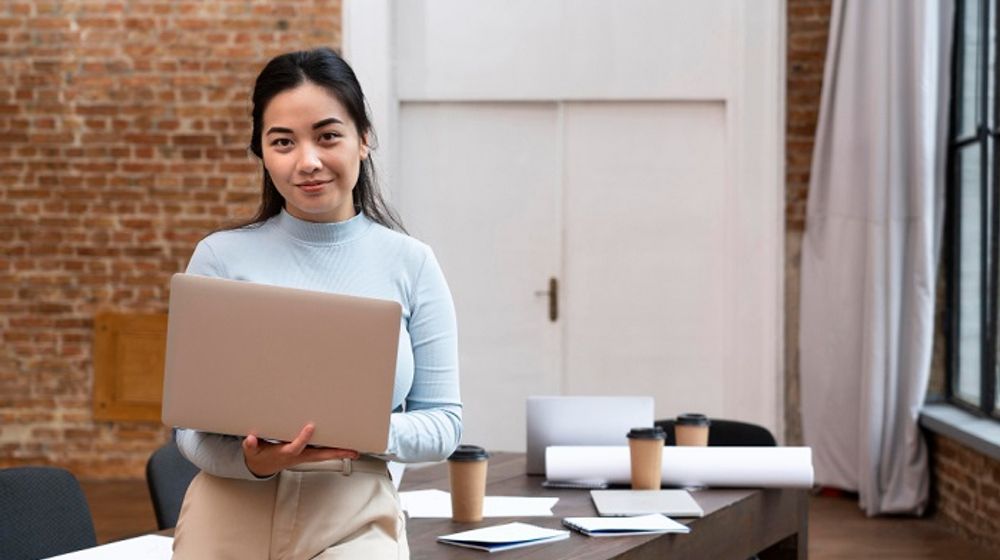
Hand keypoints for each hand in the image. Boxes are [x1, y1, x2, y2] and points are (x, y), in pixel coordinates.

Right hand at [242, 423, 358, 477]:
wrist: (262, 466)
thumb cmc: (259, 455)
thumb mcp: (252, 452)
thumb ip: (250, 446)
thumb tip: (250, 439)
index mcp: (285, 453)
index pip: (296, 446)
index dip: (303, 438)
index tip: (310, 426)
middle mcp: (299, 456)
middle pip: (319, 455)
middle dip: (335, 454)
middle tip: (351, 451)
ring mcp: (305, 456)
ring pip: (325, 455)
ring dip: (340, 453)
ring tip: (355, 451)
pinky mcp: (308, 454)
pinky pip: (323, 453)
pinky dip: (335, 451)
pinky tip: (347, 448)